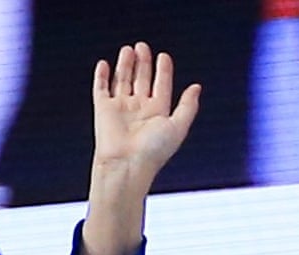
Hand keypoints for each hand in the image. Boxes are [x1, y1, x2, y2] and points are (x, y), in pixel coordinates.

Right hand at [92, 43, 199, 183]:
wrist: (127, 163)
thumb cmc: (154, 150)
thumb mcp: (178, 127)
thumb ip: (188, 107)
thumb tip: (197, 88)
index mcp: (159, 114)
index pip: (162, 87)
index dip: (164, 71)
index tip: (164, 56)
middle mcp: (140, 109)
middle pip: (142, 80)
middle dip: (144, 63)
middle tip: (143, 46)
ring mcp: (121, 108)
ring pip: (123, 80)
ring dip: (126, 64)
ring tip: (129, 49)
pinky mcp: (103, 108)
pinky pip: (101, 88)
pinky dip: (103, 75)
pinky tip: (105, 64)